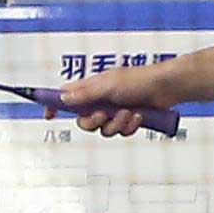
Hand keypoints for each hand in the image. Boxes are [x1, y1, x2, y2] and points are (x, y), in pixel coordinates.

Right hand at [60, 64, 180, 136]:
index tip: (48, 114)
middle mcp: (100, 100)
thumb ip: (85, 94)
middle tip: (103, 115)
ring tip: (128, 113)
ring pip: (103, 130)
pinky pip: (120, 132)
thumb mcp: (108, 85)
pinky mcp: (127, 120)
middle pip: (84, 121)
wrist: (166, 88)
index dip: (55, 105)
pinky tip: (138, 116)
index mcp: (92, 88)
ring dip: (116, 124)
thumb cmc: (138, 80)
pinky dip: (129, 126)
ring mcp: (114, 111)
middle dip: (93, 122)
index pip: (66, 96)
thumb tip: (63, 98)